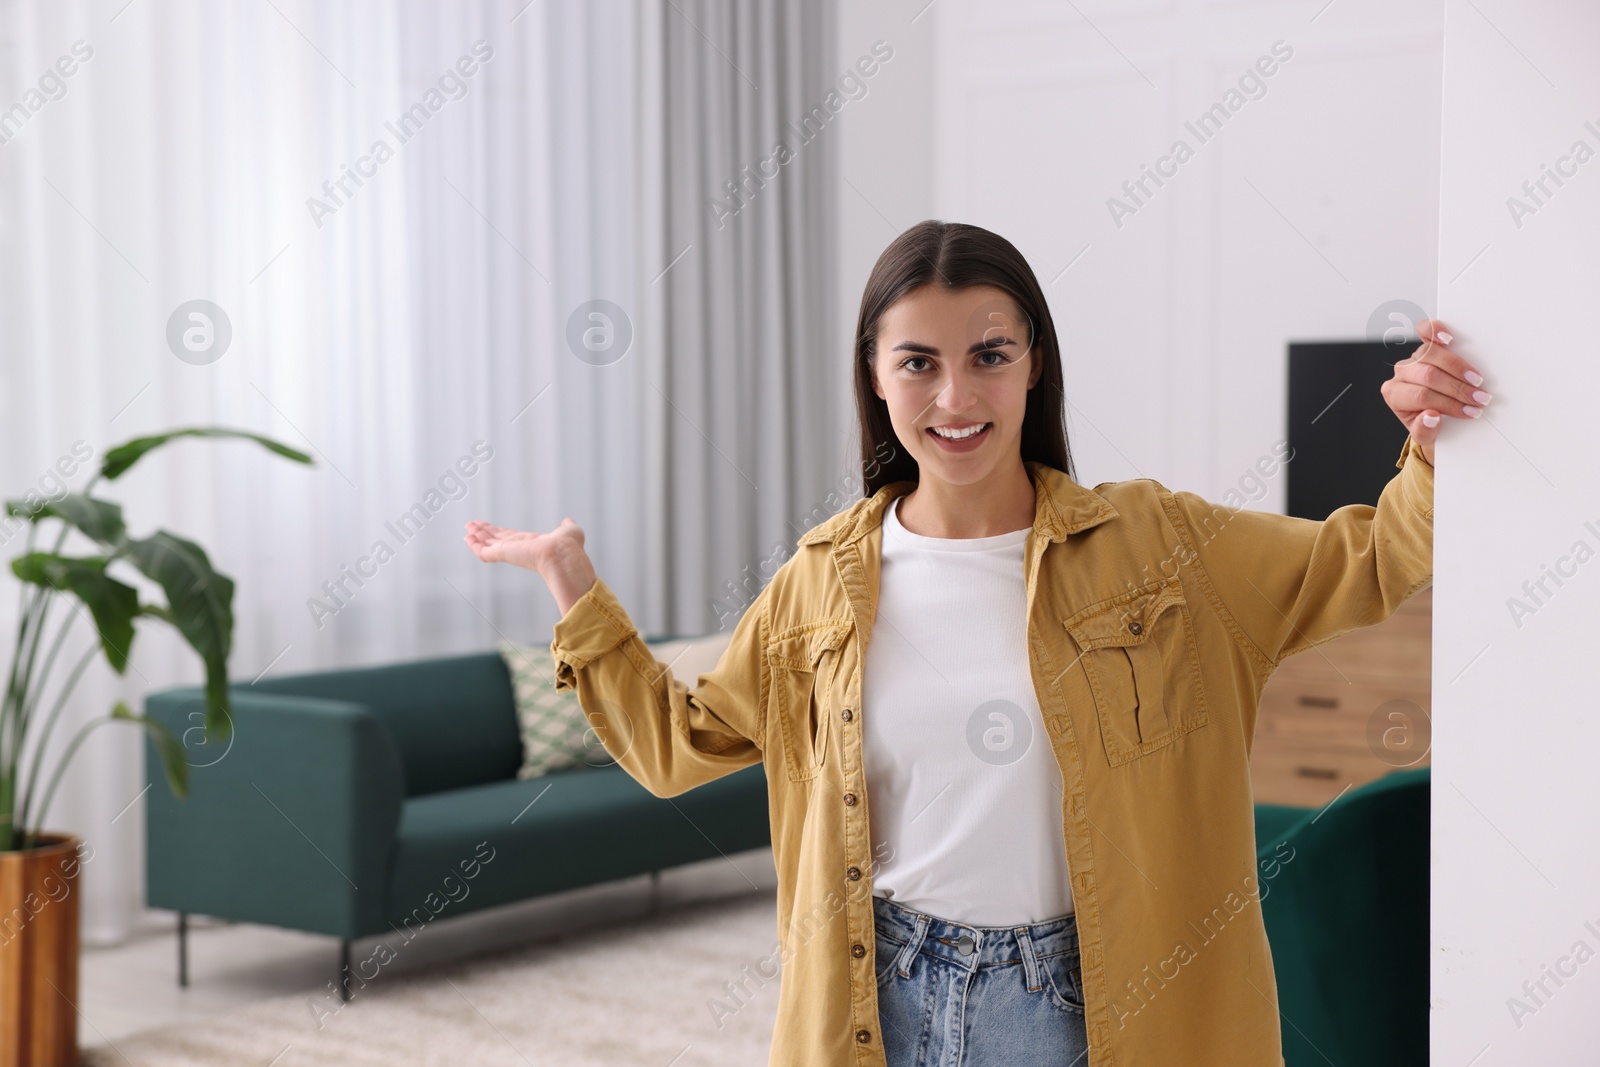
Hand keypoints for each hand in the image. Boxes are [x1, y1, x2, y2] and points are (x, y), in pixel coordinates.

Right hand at [463, 517, 596, 615]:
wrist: (562, 555)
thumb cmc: (568, 546)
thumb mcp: (568, 531)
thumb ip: (566, 526)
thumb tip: (568, 521)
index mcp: (532, 543)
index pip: (511, 537)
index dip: (500, 532)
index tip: (491, 527)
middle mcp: (519, 548)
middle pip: (497, 539)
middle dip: (485, 532)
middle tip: (472, 525)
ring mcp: (510, 552)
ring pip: (488, 544)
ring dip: (477, 535)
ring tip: (467, 527)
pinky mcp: (502, 554)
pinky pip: (484, 551)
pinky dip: (475, 545)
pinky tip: (468, 537)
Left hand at [1382, 318, 1489, 465]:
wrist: (1428, 413)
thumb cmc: (1426, 422)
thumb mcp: (1424, 434)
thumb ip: (1424, 430)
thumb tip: (1431, 417)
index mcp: (1394, 395)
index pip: (1422, 396)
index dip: (1449, 404)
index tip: (1470, 411)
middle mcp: (1400, 374)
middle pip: (1429, 376)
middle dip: (1458, 388)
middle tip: (1479, 399)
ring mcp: (1413, 358)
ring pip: (1431, 355)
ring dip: (1458, 368)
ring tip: (1477, 380)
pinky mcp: (1425, 346)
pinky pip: (1425, 332)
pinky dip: (1435, 332)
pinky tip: (1448, 338)